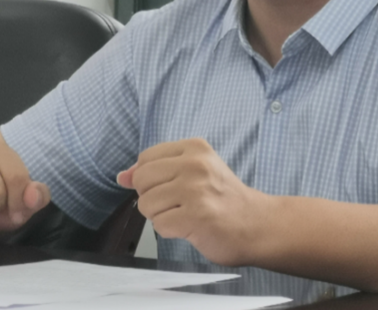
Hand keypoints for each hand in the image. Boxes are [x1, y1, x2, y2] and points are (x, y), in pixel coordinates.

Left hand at [117, 138, 266, 265]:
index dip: (149, 178)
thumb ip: (157, 170)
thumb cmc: (223, 198)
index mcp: (194, 147)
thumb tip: (122, 176)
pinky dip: (170, 231)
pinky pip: (159, 225)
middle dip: (152, 197)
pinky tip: (189, 226)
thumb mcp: (193, 172)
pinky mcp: (196, 216)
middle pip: (142, 180)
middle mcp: (196, 164)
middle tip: (177, 203)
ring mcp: (196, 189)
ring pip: (147, 204)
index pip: (146, 158)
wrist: (255, 223)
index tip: (169, 186)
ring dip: (161, 216)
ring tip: (185, 214)